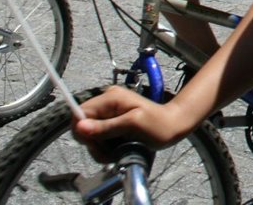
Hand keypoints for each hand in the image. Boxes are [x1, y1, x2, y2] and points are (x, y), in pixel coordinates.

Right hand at [73, 86, 195, 161]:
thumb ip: (106, 127)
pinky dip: (105, 147)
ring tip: (117, 151)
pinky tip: (117, 149)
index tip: (95, 144)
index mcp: (110, 98)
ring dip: (100, 148)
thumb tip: (80, 127)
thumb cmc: (158, 124)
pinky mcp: (112, 122)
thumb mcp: (132, 125)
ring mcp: (109, 112)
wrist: (173, 125)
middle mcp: (107, 102)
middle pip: (83, 126)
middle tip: (110, 152)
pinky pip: (99, 137)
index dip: (82, 131)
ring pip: (90, 134)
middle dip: (93, 143)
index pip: (79, 113)